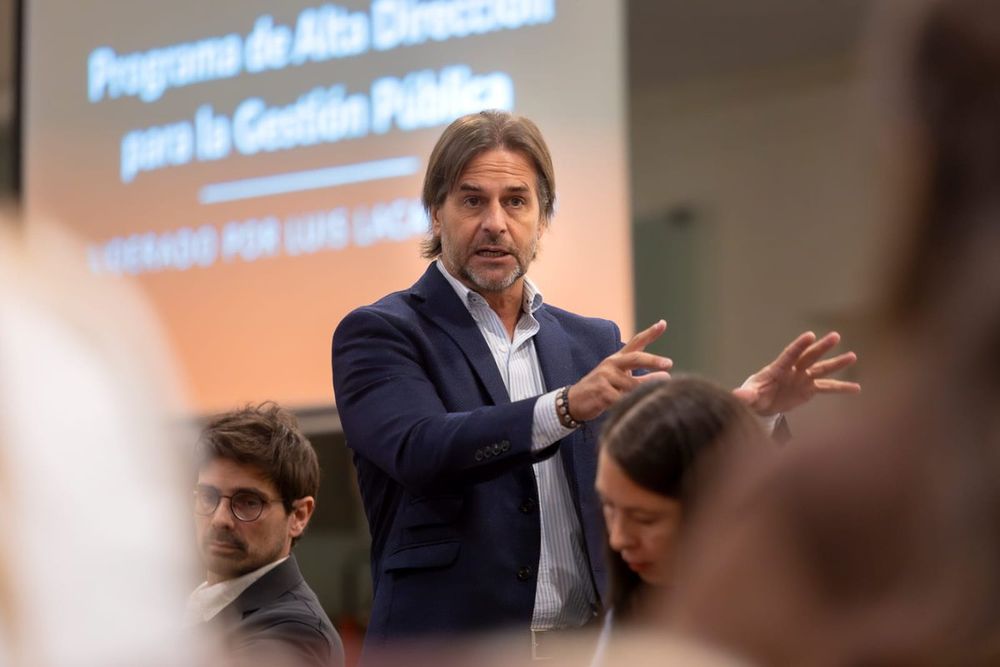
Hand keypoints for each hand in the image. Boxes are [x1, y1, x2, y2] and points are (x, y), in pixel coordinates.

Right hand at [567, 320, 672, 421]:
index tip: (663, 323)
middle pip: (635, 358)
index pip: (635, 342)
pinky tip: (634, 407)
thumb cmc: (601, 388)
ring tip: (658, 393)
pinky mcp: (601, 392)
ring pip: (633, 385)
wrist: (573, 401)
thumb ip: (635, 374)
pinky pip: (622, 400)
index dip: (650, 333)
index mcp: (617, 359)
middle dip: (653, 361)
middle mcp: (611, 364)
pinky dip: (630, 404)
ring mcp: (605, 377)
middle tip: (669, 364)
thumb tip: (664, 377)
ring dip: (647, 389)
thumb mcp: (616, 376)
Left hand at [732, 331, 859, 416]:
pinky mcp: (810, 389)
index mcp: (778, 368)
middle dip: (821, 347)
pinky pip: (828, 388)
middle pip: (809, 356)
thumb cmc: (753, 395)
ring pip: (822, 369)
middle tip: (835, 336)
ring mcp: (804, 377)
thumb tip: (736, 396)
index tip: (810, 335)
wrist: (761, 404)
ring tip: (853, 356)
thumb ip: (745, 396)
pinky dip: (842, 388)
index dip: (799, 346)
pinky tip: (857, 388)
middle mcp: (794, 369)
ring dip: (837, 363)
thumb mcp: (748, 396)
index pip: (790, 354)